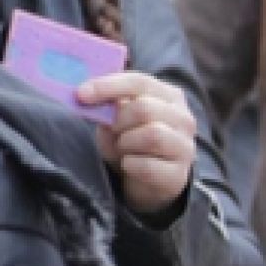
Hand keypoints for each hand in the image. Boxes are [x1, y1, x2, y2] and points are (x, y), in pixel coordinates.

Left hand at [78, 71, 198, 216]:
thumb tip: (89, 97)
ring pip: (151, 135)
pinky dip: (129, 165)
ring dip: (125, 143)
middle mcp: (183, 118)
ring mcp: (184, 148)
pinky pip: (146, 166)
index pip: (140, 82)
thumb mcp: (115, 120)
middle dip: (118, 121)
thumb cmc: (130, 143)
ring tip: (122, 148)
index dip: (108, 86)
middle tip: (111, 131)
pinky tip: (128, 165)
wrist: (145, 182)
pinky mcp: (178, 175)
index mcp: (168, 96)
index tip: (81, 94)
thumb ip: (108, 107)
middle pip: (145, 108)